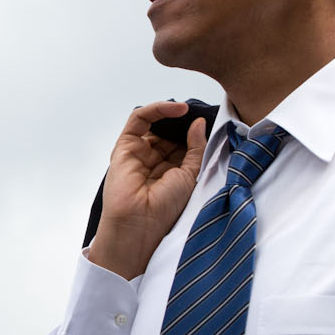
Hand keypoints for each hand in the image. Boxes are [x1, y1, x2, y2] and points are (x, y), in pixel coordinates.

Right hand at [87, 101, 207, 279]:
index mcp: (170, 170)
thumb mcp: (191, 175)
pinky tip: (178, 109)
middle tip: (200, 113)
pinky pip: (139, 118)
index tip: (210, 123)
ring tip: (190, 111)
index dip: (195, 131)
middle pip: (169, 131)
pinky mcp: (124, 146)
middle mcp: (154, 160)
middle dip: (185, 121)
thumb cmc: (164, 209)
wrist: (139, 225)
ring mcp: (138, 152)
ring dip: (174, 114)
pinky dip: (158, 109)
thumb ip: (196, 148)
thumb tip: (198, 124)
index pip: (183, 142)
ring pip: (156, 123)